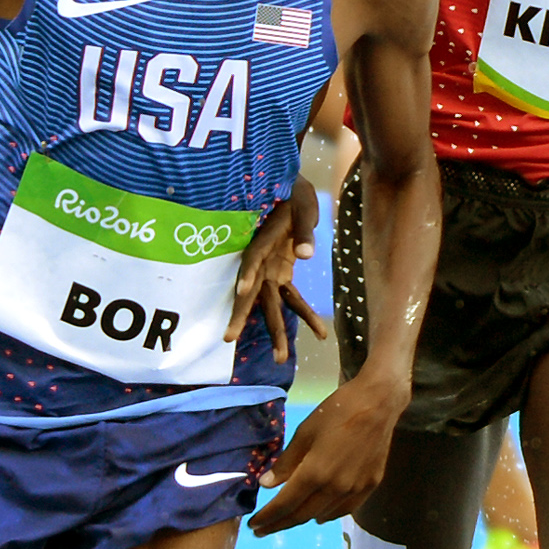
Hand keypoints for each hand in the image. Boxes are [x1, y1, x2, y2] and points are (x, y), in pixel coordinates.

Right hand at [225, 183, 331, 366]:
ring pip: (269, 304)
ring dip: (276, 330)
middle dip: (241, 315)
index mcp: (262, 239)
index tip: (240, 290)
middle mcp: (261, 261)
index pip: (251, 258)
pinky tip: (321, 334)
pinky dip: (306, 316)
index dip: (246, 273)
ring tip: (281, 358)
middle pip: (251, 290)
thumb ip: (304, 231)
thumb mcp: (304, 206)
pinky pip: (292, 299)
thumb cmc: (295, 194)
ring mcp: (270, 270)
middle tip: (227, 338)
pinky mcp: (281, 274)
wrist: (290, 189)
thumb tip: (306, 255)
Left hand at [250, 373, 405, 534]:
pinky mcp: (370, 486)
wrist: (378, 403)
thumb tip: (267, 484)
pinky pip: (345, 509)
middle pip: (302, 515)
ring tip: (288, 520)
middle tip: (263, 531)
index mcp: (315, 473)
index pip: (285, 504)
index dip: (268, 517)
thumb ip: (286, 462)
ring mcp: (355, 490)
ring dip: (303, 519)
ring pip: (323, 514)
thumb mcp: (304, 433)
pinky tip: (320, 515)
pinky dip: (328, 514)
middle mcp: (335, 488)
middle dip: (280, 524)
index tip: (254, 525)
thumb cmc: (336, 411)